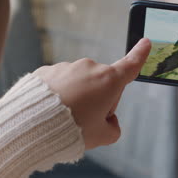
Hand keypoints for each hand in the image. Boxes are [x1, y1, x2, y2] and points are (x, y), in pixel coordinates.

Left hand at [33, 39, 150, 148]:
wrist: (32, 125)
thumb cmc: (72, 130)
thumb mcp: (102, 136)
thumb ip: (113, 128)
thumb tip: (108, 121)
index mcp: (108, 81)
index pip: (130, 65)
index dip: (140, 55)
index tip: (146, 41)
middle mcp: (89, 68)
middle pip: (102, 84)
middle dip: (99, 100)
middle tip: (86, 121)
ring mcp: (67, 67)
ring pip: (79, 84)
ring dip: (77, 98)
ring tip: (64, 118)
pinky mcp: (48, 71)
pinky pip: (60, 83)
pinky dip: (59, 95)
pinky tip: (50, 111)